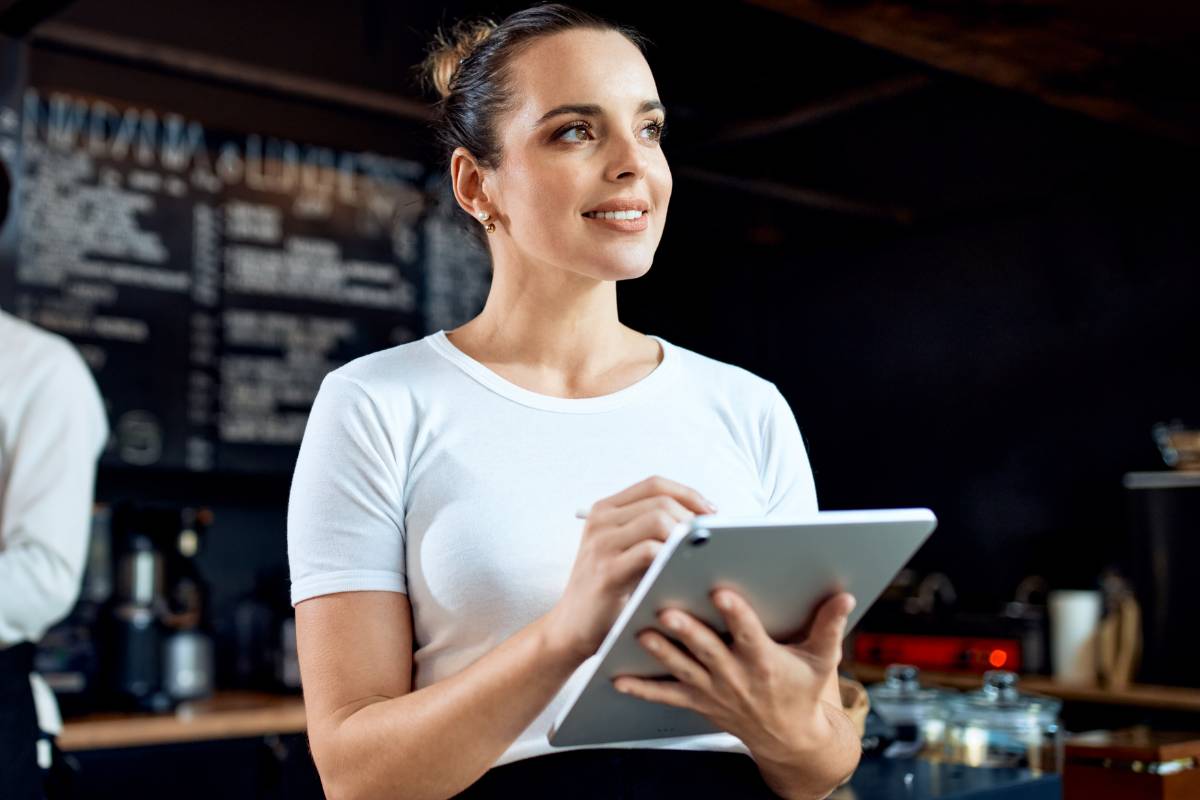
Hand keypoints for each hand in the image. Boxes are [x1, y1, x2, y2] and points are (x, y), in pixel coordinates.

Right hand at [544, 476, 716, 662]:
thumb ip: (649, 531)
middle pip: (660, 500)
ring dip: (685, 536)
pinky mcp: (607, 571)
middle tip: (710, 539)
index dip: (688, 494)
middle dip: (692, 517)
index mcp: (605, 510)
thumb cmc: (608, 591)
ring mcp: (601, 544)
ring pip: (658, 520)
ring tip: (699, 555)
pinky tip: (683, 570)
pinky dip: (672, 557)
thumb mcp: (622, 551)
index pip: (655, 485)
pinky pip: (650, 551)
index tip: (711, 513)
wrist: (570, 628)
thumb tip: (702, 521)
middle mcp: (601, 521)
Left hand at [612, 588, 855, 762]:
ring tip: (638, 633)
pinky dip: (642, 688)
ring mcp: (713, 689)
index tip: (721, 593)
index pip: (749, 634)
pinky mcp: (698, 700)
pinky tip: (617, 677)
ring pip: (682, 668)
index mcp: (764, 661)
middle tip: (667, 611)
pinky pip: (666, 694)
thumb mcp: (822, 660)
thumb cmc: (801, 690)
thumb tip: (844, 596)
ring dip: (660, 652)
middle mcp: (735, 675)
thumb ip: (830, 626)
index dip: (736, 614)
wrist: (788, 739)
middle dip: (687, 632)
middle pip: (707, 651)